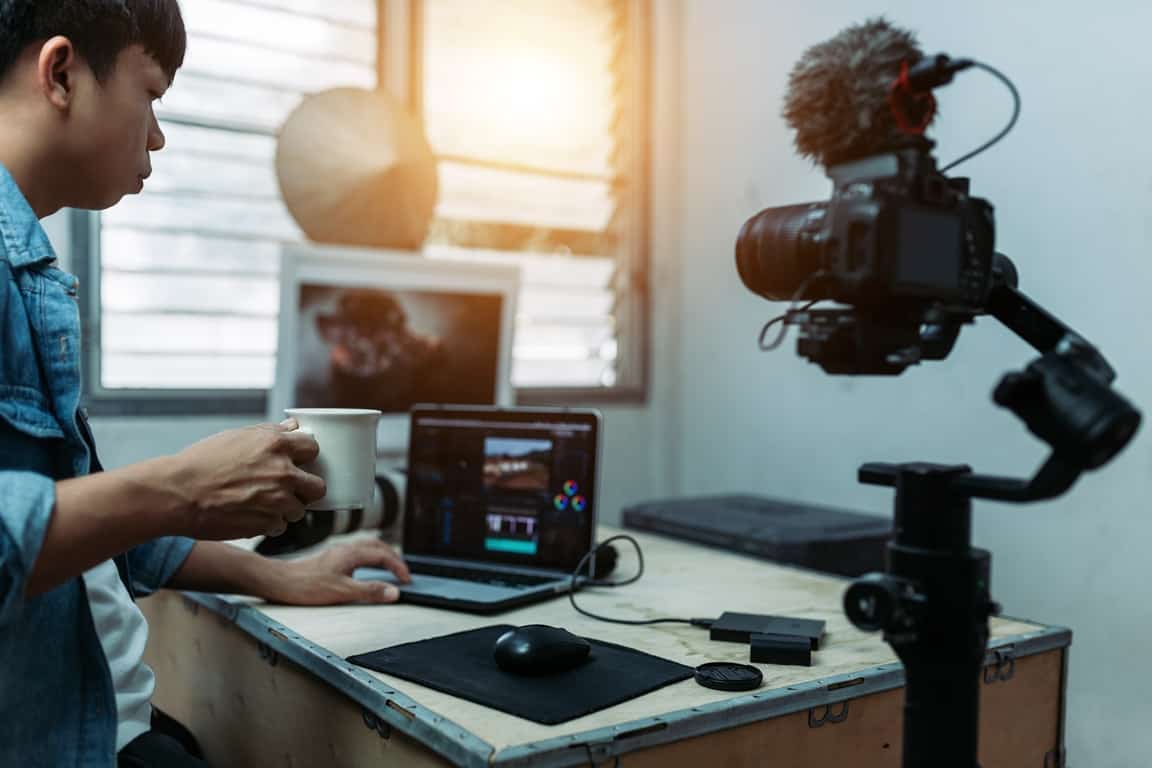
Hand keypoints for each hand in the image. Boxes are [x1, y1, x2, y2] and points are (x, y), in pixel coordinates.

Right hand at [164, 419, 325, 539]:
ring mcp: (277, 500)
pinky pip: (280, 526)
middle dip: (305, 489)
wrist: (177, 493)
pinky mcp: (267, 523)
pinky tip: (249, 514)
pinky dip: (269, 523)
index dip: (304, 456)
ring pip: (299, 510)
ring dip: (285, 509)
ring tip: (261, 503)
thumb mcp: (236, 436)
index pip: (313, 448)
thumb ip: (270, 432)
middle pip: (318, 486)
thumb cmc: (201, 463)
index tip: (297, 462)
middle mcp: (282, 472)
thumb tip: (294, 426)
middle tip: (287, 489)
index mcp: (276, 444)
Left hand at [266, 540, 411, 604]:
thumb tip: (394, 592)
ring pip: (368, 546)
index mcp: (352, 553)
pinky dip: (370, 557)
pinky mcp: (331, 557)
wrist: (280, 582)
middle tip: (403, 573)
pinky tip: (365, 568)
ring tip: (390, 567)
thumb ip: (369, 592)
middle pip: (378, 546)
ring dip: (383, 555)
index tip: (407, 580)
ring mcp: (338, 551)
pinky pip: (358, 551)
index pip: (384, 556)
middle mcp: (346, 548)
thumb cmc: (307, 586)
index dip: (399, 567)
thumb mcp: (342, 592)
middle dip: (394, 558)